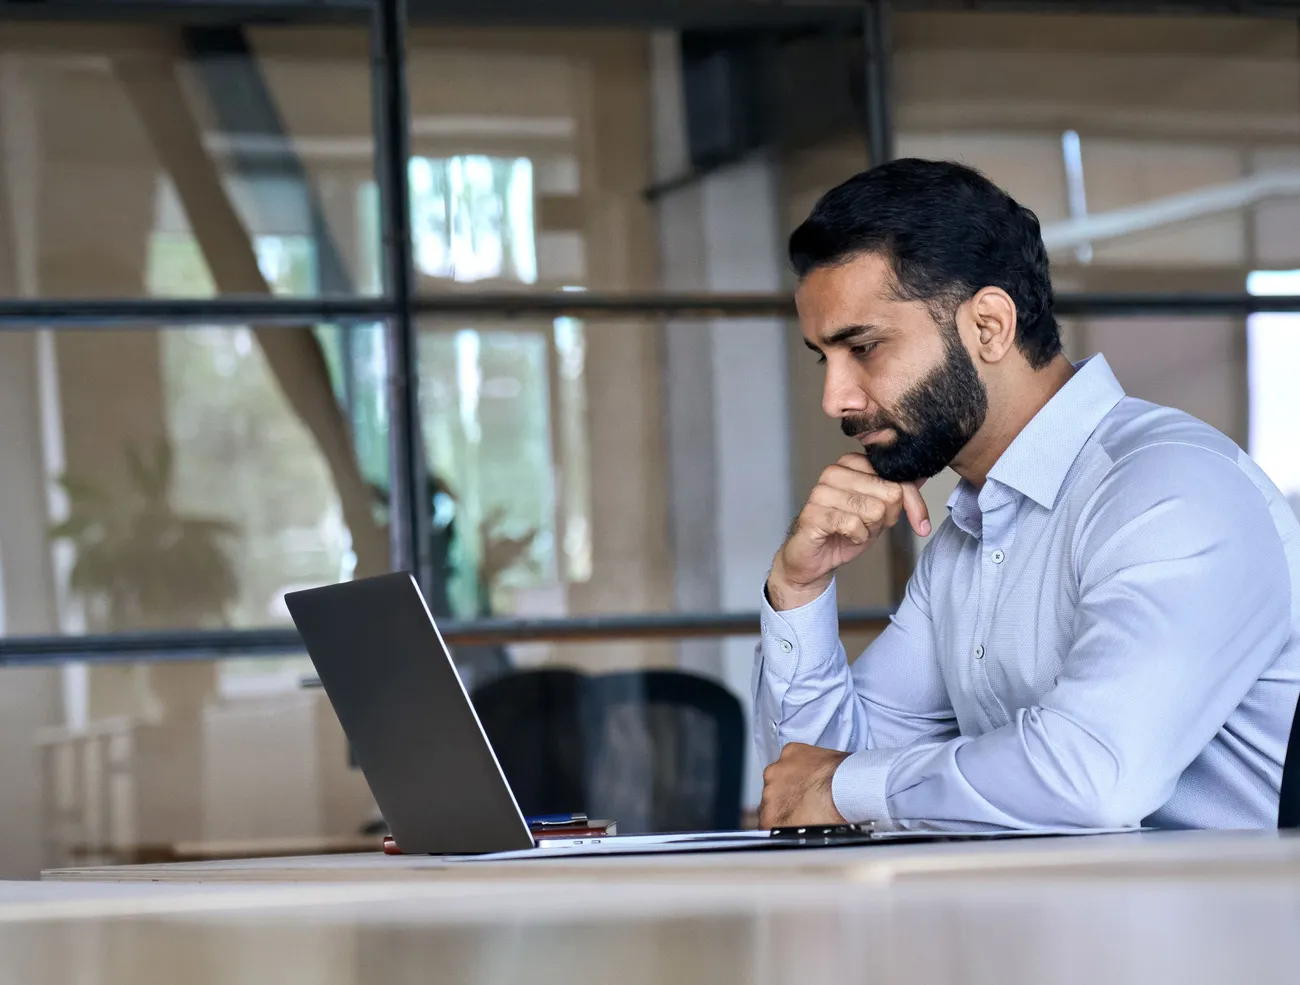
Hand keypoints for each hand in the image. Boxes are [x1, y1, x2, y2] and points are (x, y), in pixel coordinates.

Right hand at [758, 742, 851, 828]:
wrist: (850, 788)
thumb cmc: (836, 810)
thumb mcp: (809, 833)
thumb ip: (790, 830)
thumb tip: (790, 829)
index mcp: (770, 817)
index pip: (767, 820)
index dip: (781, 818)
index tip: (791, 816)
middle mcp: (768, 793)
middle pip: (772, 797)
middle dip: (786, 798)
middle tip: (807, 800)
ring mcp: (777, 770)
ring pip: (779, 776)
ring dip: (791, 779)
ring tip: (813, 784)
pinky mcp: (790, 752)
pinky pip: (790, 758)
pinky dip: (800, 762)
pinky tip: (814, 769)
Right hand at [767, 454, 930, 609]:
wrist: (814, 559)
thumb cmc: (845, 532)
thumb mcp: (880, 511)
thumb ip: (898, 492)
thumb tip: (922, 476)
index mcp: (851, 464)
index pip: (897, 476)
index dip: (913, 503)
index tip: (921, 524)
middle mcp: (834, 472)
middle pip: (889, 493)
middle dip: (887, 518)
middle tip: (870, 526)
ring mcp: (821, 491)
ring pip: (873, 510)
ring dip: (870, 529)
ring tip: (855, 530)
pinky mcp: (813, 513)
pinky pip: (853, 524)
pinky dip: (857, 537)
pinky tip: (846, 536)